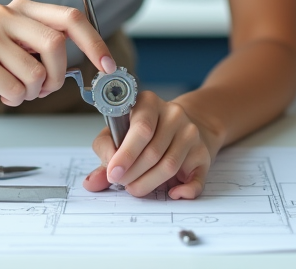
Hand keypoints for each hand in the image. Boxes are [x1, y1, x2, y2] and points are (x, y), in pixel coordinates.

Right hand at [0, 0, 114, 107]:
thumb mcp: (20, 46)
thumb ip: (49, 45)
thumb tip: (95, 59)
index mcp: (23, 8)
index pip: (70, 17)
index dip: (94, 41)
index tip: (108, 65)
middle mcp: (5, 14)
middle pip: (56, 45)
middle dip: (59, 75)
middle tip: (47, 88)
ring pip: (36, 74)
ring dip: (33, 93)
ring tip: (15, 88)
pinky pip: (15, 89)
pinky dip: (14, 99)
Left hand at [82, 92, 216, 198]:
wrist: (186, 124)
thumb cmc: (147, 131)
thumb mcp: (121, 133)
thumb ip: (106, 155)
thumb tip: (92, 182)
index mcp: (148, 102)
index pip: (140, 127)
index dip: (125, 154)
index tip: (113, 173)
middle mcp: (173, 114)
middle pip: (153, 151)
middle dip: (133, 174)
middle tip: (123, 183)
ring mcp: (191, 133)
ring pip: (169, 166)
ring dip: (148, 183)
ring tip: (136, 188)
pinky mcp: (204, 153)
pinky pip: (195, 179)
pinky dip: (183, 191)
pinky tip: (172, 193)